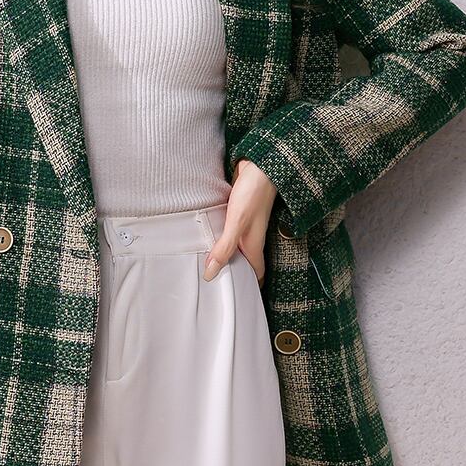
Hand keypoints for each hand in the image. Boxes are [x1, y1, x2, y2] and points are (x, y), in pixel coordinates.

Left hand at [203, 158, 277, 285]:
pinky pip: (228, 230)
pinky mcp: (237, 212)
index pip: (255, 273)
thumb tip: (210, 274)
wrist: (260, 165)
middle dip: (234, 273)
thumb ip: (224, 248)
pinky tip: (206, 236)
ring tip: (205, 265)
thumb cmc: (254, 193)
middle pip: (244, 261)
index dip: (249, 288)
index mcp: (254, 244)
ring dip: (224, 254)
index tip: (238, 300)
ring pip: (235, 246)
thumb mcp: (237, 223)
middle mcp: (251, 237)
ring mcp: (245, 224)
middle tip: (215, 286)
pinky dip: (219, 237)